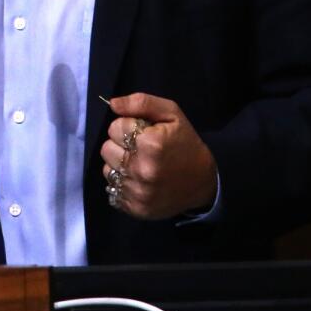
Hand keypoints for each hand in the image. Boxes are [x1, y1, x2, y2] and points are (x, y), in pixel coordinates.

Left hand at [99, 93, 216, 219]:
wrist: (203, 182)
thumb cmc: (185, 143)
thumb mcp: (172, 114)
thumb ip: (141, 103)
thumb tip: (112, 104)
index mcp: (150, 143)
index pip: (115, 127)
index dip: (128, 125)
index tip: (143, 132)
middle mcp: (141, 169)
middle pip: (106, 148)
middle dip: (121, 144)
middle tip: (140, 148)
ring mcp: (137, 192)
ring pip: (107, 170)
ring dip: (120, 165)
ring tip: (140, 164)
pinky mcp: (135, 208)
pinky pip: (112, 190)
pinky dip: (122, 184)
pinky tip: (139, 180)